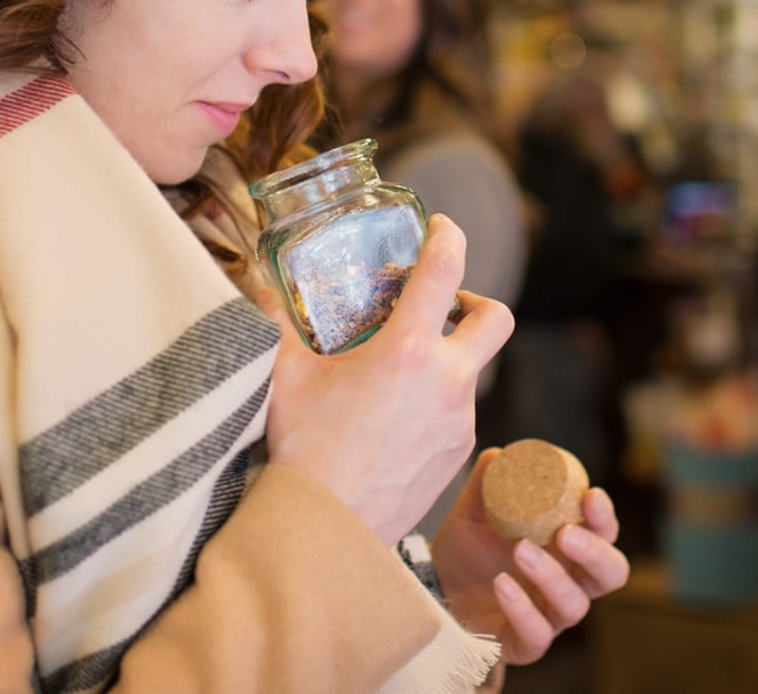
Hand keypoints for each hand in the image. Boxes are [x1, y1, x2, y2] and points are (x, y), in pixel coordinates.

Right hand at [257, 215, 514, 545]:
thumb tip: (261, 289)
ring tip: (399, 373)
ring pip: (472, 372)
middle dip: (476, 302)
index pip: (446, 270)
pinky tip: (398, 417)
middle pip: (496, 320)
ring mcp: (460, 422)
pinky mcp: (458, 456)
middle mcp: (447, 381)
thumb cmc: (305, 449)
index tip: (442, 228)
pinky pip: (459, 413)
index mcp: (408, 350)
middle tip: (442, 307)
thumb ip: (277, 324)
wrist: (329, 530)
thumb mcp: (284, 376)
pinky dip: (439, 402)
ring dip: (447, 360)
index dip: (449, 237)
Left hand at [431, 449, 629, 665]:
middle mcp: (568, 581)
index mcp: (565, 546)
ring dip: (552, 576)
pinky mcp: (524, 643)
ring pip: (574, 605)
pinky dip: (522, 608)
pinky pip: (537, 635)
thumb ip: (487, 481)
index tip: (591, 496)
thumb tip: (500, 455)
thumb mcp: (474, 508)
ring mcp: (549, 615)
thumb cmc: (468, 545)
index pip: (603, 534)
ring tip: (521, 549)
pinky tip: (501, 582)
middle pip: (610, 574)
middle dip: (595, 552)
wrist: (434, 584)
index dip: (604, 517)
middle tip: (565, 533)